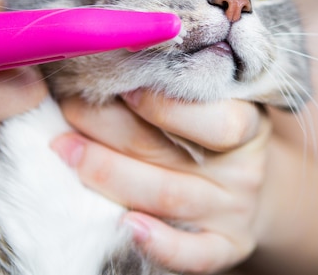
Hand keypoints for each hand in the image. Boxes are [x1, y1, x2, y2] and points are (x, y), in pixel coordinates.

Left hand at [53, 90, 270, 273]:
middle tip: (69, 108)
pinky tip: (126, 225)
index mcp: (248, 125)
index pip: (214, 120)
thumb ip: (182, 87)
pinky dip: (161, 245)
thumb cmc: (219, 133)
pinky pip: (195, 256)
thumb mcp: (218, 100)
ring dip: (109, 174)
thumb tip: (113, 61)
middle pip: (170, 155)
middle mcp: (243, 171)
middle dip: (109, 129)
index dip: (163, 105)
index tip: (119, 86)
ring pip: (168, 198)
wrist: (251, 184)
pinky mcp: (226, 247)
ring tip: (66, 149)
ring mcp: (234, 212)